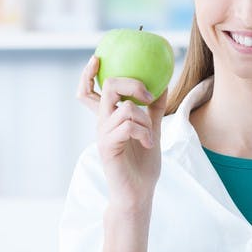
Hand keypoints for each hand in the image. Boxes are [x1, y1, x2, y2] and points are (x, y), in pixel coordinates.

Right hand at [77, 55, 167, 210]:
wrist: (138, 193)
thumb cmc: (142, 165)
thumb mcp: (152, 131)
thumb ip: (155, 110)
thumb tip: (163, 85)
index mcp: (108, 119)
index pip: (88, 92)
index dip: (88, 73)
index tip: (97, 58)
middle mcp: (101, 124)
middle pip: (107, 88)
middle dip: (131, 84)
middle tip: (148, 96)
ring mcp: (103, 135)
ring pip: (124, 107)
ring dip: (145, 119)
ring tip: (150, 136)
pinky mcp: (108, 147)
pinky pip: (128, 126)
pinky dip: (144, 132)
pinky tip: (148, 144)